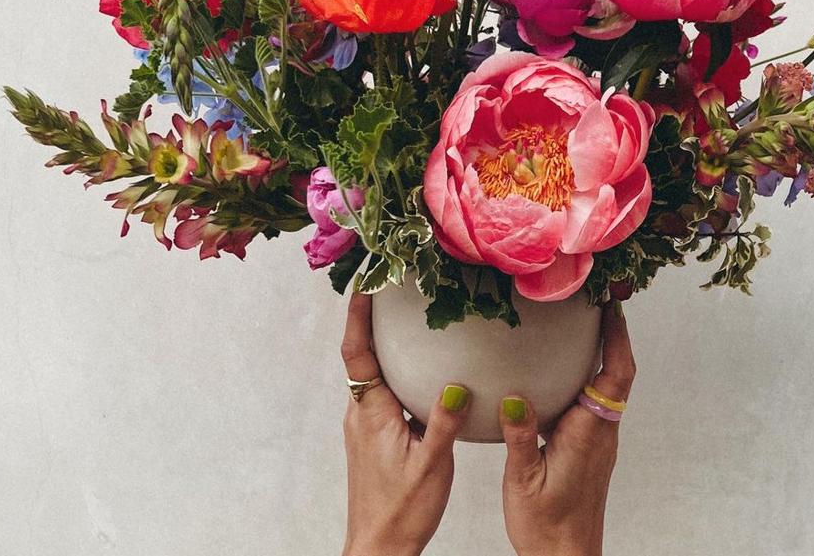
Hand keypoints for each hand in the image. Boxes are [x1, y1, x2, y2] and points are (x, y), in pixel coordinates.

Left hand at [339, 293, 470, 555]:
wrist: (380, 547)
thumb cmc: (402, 511)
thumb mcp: (432, 465)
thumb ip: (444, 424)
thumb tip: (456, 385)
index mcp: (371, 414)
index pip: (356, 353)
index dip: (357, 317)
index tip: (364, 285)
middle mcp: (362, 414)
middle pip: (361, 355)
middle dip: (369, 320)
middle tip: (387, 289)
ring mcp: (367, 426)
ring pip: (373, 375)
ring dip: (382, 345)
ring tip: (405, 320)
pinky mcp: (376, 438)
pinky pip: (385, 393)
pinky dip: (397, 371)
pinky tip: (425, 373)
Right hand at [499, 302, 635, 555]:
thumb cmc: (546, 525)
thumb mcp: (524, 479)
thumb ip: (520, 436)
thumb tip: (515, 397)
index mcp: (589, 434)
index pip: (615, 376)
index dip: (618, 338)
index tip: (611, 307)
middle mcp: (601, 434)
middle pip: (618, 375)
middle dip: (613, 337)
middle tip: (597, 304)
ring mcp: (598, 442)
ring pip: (608, 390)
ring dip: (602, 357)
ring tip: (579, 328)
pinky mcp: (589, 450)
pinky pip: (594, 405)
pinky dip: (586, 380)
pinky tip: (559, 375)